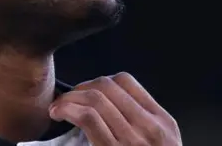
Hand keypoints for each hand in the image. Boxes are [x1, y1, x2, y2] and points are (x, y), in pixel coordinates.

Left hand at [49, 72, 181, 145]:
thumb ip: (142, 127)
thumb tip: (108, 109)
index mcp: (163, 123)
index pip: (126, 82)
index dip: (100, 82)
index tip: (87, 94)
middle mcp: (150, 128)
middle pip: (107, 86)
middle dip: (81, 88)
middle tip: (67, 101)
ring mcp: (133, 141)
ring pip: (95, 98)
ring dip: (69, 98)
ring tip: (58, 108)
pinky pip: (89, 117)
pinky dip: (69, 109)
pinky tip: (59, 114)